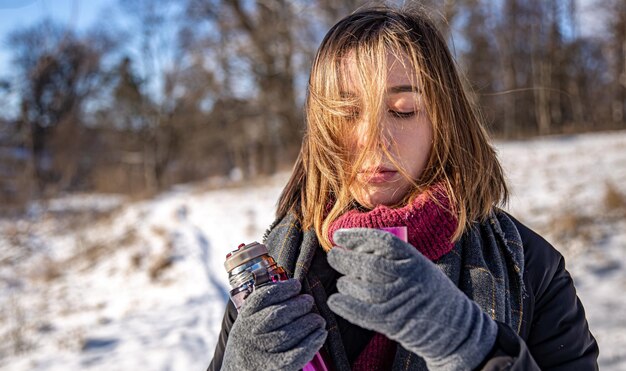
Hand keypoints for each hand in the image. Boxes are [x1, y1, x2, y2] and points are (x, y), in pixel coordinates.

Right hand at [222, 279, 326, 370]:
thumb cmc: (252, 342)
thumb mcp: (249, 322)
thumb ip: (265, 307)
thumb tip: (295, 288)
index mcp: (243, 319)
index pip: (261, 298)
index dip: (282, 289)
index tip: (297, 285)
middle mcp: (248, 334)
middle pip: (275, 315)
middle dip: (297, 305)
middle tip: (309, 301)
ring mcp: (260, 352)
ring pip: (286, 334)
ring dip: (307, 323)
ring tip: (319, 319)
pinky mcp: (273, 368)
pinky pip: (294, 355)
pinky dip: (310, 343)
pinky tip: (321, 334)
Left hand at [327, 228, 496, 369]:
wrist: (454, 327)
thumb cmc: (430, 292)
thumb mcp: (419, 266)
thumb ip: (392, 257)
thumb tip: (354, 247)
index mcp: (414, 259)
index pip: (382, 242)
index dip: (357, 236)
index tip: (339, 235)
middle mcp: (407, 277)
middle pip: (368, 264)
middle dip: (344, 258)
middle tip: (333, 255)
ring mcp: (400, 300)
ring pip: (361, 287)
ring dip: (345, 283)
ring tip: (342, 281)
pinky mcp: (392, 322)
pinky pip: (361, 311)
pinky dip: (344, 305)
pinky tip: (335, 300)